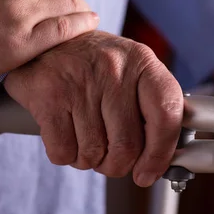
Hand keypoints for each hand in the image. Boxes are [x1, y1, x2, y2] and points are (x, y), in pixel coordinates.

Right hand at [3, 31, 183, 186]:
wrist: (47, 41)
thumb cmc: (97, 65)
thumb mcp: (132, 72)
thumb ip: (153, 110)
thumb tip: (163, 161)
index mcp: (142, 62)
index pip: (166, 114)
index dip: (160, 153)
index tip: (149, 172)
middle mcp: (113, 68)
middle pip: (127, 146)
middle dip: (118, 164)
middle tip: (111, 158)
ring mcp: (79, 82)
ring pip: (93, 154)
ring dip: (90, 159)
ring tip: (86, 137)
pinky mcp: (48, 96)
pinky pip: (64, 152)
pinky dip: (66, 155)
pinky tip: (67, 134)